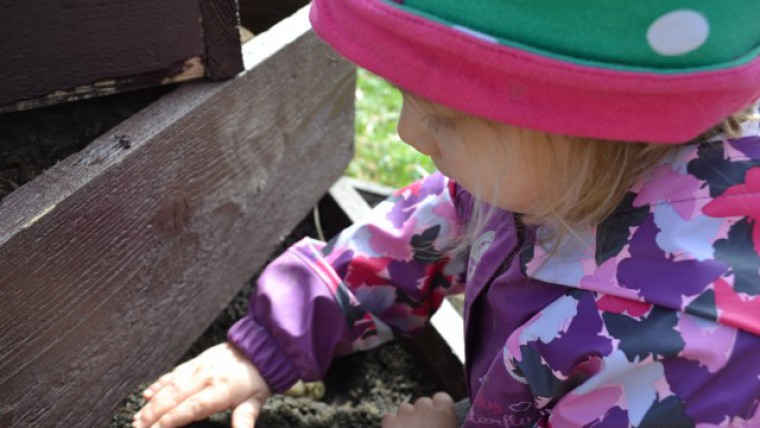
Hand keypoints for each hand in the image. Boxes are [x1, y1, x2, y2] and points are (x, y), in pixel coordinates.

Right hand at [133, 342, 270, 427]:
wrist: (261, 348)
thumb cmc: (258, 378)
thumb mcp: (256, 401)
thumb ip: (245, 419)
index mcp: (220, 390)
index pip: (191, 408)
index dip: (171, 420)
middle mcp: (205, 377)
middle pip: (174, 397)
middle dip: (153, 414)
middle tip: (137, 427)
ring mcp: (199, 367)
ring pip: (170, 385)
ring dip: (152, 402)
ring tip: (138, 417)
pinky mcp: (196, 361)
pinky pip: (174, 373)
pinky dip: (159, 383)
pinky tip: (148, 394)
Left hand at [382, 392, 456, 427]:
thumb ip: (450, 422)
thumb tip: (446, 422)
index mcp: (446, 413)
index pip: (442, 397)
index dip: (440, 409)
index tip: (440, 420)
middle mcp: (425, 409)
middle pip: (423, 402)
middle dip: (423, 414)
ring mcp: (406, 416)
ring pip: (405, 408)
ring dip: (407, 418)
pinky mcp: (389, 424)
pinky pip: (389, 417)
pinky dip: (392, 425)